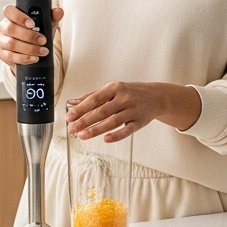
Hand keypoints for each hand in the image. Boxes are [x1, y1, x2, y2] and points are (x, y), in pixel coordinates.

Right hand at [0, 5, 63, 66]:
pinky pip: (10, 56)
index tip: (32, 24)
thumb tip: (58, 11)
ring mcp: (1, 41)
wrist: (32, 52)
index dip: (19, 16)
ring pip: (11, 43)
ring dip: (29, 48)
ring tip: (42, 51)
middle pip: (10, 28)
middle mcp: (4, 27)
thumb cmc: (37, 34)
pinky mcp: (2, 54)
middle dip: (29, 35)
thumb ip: (52, 17)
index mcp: (12, 16)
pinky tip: (34, 58)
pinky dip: (24, 58)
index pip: (9, 10)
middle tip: (43, 40)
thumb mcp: (46, 25)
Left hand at [65, 81, 200, 142]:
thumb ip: (92, 96)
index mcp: (115, 88)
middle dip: (85, 121)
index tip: (69, 116)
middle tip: (72, 128)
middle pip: (101, 111)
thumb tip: (73, 103)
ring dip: (96, 129)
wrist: (156, 96)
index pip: (94, 99)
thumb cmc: (132, 93)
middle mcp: (124, 98)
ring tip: (82, 135)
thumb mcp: (112, 90)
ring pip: (112, 121)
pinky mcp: (139, 122)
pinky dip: (117, 135)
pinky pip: (127, 130)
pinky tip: (106, 139)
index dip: (81, 108)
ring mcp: (132, 110)